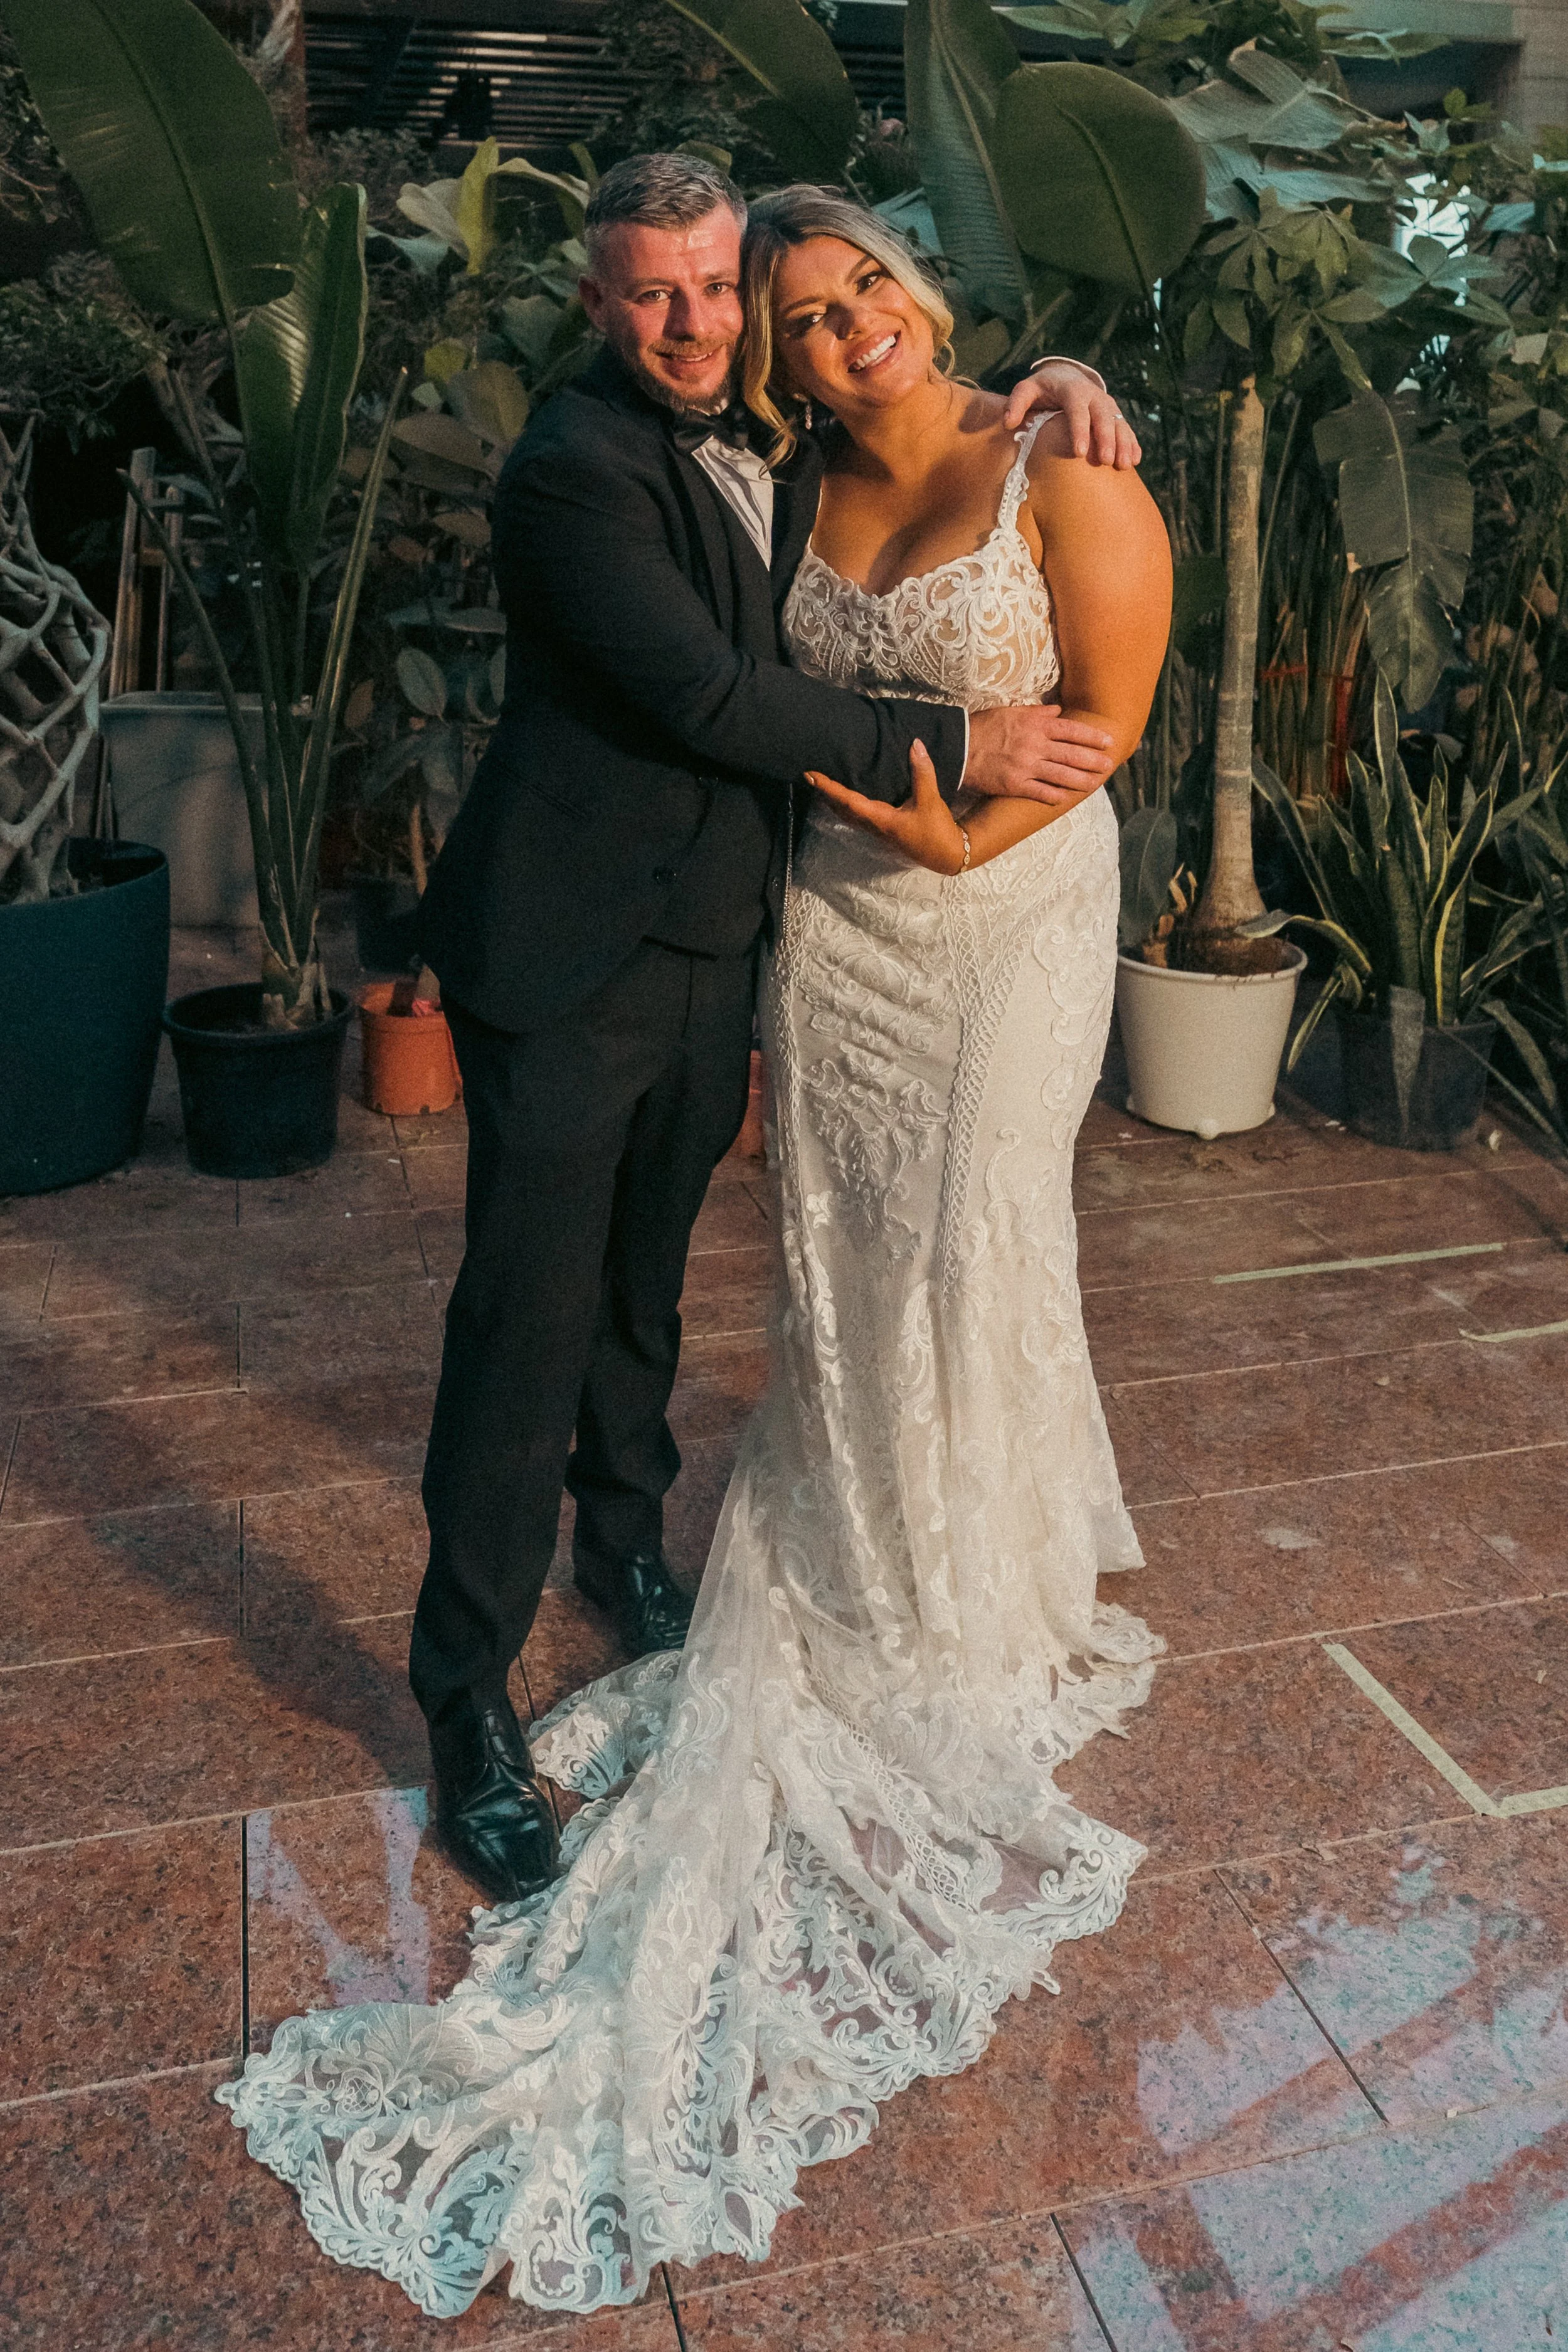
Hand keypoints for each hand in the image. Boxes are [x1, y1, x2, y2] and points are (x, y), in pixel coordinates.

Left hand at [804, 738, 965, 874]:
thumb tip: (915, 744)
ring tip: (820, 785)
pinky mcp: (883, 830)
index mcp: (881, 820)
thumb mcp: (930, 800)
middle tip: (809, 776)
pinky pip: (856, 816)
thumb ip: (922, 772)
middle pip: (841, 810)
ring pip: (847, 815)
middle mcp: (874, 826)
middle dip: (824, 793)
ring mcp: (877, 830)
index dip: (829, 788)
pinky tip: (843, 797)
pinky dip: (844, 805)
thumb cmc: (937, 830)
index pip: (848, 802)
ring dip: (832, 800)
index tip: (811, 776)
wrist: (947, 854)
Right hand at [964, 704, 1114, 803]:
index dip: (1092, 736)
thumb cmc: (984, 727)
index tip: (1107, 741)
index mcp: (1035, 726)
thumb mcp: (1011, 711)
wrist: (958, 746)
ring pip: (1061, 775)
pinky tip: (1065, 799)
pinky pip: (1039, 792)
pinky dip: (1054, 795)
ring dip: (1081, 780)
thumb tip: (1058, 711)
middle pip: (1071, 754)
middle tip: (1109, 765)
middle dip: (1093, 760)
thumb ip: (1037, 712)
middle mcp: (1034, 746)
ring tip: (1095, 783)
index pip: (1071, 730)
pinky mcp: (1014, 785)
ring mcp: (1025, 767)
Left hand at [1003, 366, 1140, 467]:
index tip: (1080, 452)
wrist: (1065, 376)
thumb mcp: (1027, 389)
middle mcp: (1093, 395)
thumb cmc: (1043, 389)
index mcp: (1072, 390)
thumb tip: (1008, 422)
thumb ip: (1017, 403)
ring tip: (1124, 465)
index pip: (1077, 409)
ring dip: (1123, 443)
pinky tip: (1135, 460)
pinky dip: (1132, 443)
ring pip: (1118, 423)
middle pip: (1103, 416)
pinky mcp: (1114, 414)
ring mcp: (1106, 405)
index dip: (1079, 429)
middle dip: (1106, 438)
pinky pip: (1126, 428)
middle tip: (1106, 461)